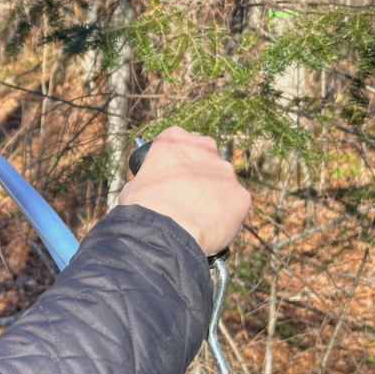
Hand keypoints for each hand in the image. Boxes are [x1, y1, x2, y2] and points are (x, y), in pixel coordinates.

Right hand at [117, 126, 250, 255]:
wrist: (164, 233)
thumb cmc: (142, 209)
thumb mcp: (133, 187)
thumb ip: (148, 181)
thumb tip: (151, 191)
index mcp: (174, 139)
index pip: (178, 142)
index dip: (174, 162)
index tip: (170, 178)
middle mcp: (205, 148)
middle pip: (206, 159)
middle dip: (199, 176)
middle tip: (187, 198)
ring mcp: (226, 171)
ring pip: (222, 183)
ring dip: (214, 197)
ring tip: (197, 219)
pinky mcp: (241, 196)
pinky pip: (234, 206)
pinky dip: (225, 217)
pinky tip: (210, 229)